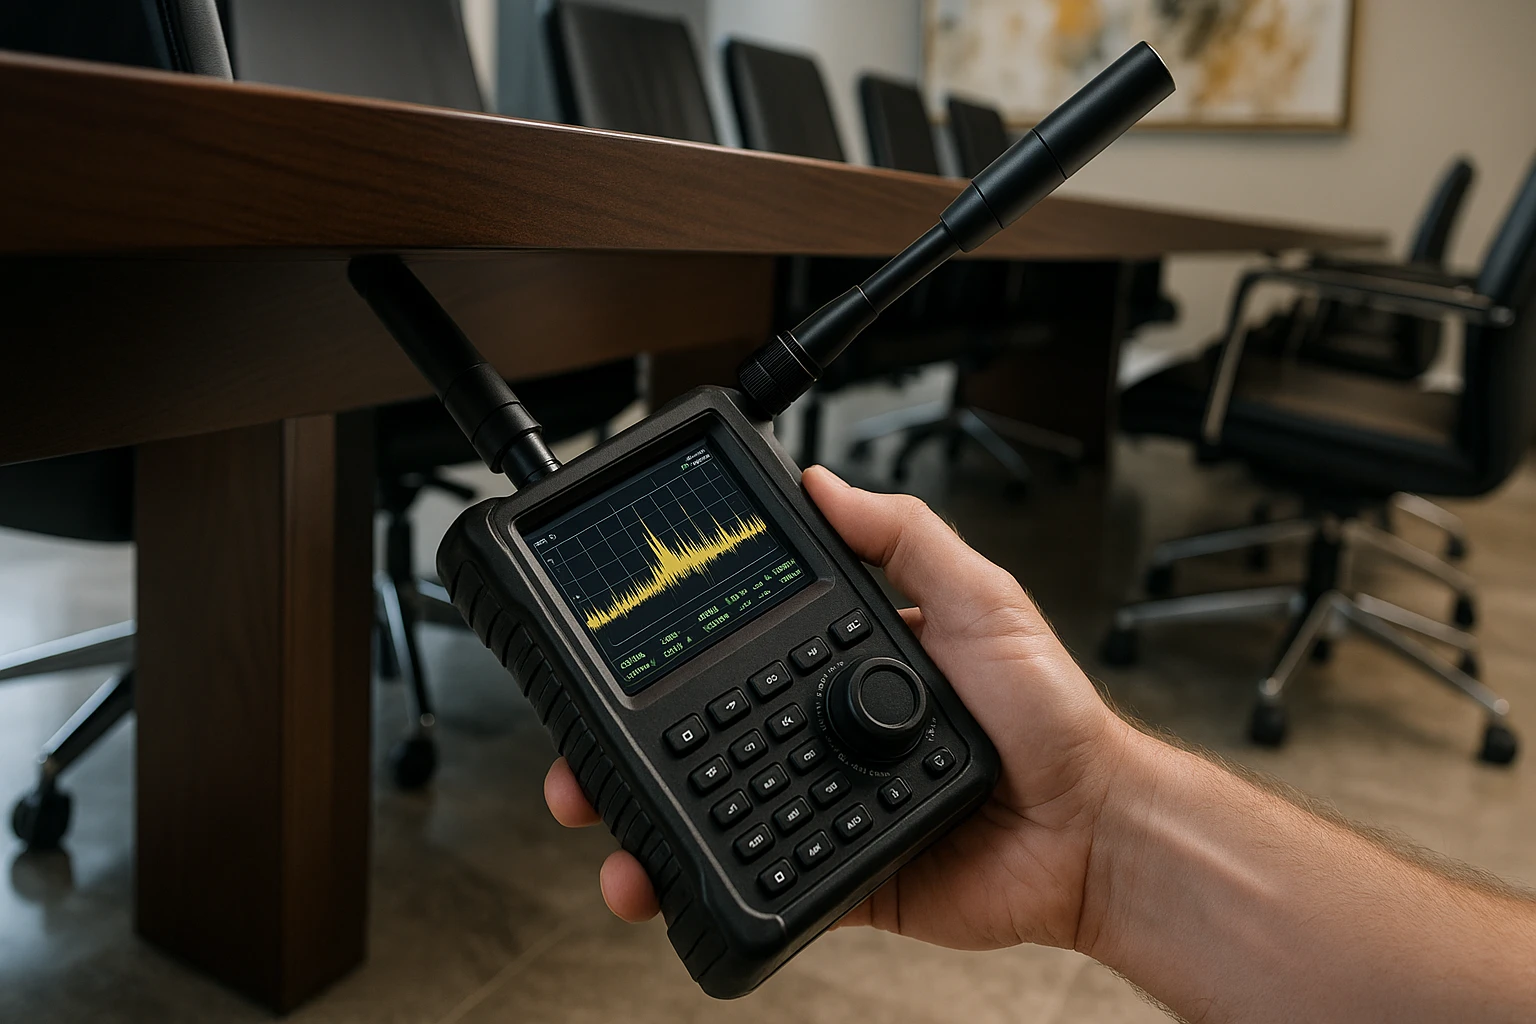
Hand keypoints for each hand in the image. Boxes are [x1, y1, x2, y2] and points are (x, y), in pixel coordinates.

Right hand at [543, 465, 1132, 951]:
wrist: (1090, 831)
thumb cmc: (1051, 714)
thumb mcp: (979, 597)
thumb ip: (903, 536)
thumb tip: (824, 481)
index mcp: (847, 662)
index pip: (740, 648)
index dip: (672, 653)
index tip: (615, 648)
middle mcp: (824, 729)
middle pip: (704, 732)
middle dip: (626, 746)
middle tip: (578, 755)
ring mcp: (826, 799)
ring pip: (714, 806)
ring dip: (642, 818)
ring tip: (601, 819)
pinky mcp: (840, 867)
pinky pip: (762, 873)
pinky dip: (702, 878)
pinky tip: (656, 876)